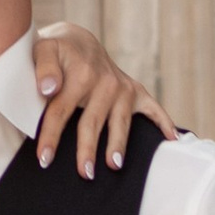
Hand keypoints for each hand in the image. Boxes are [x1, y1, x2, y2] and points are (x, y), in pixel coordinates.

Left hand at [33, 23, 179, 175]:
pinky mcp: (135, 91)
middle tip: (85, 173)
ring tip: (114, 165)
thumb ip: (43, 68)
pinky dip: (164, 124)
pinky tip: (172, 140)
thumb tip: (49, 89)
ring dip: (118, 144)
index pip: (61, 111)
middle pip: (93, 122)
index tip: (44, 159)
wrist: (75, 41)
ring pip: (120, 122)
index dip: (51, 136)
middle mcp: (105, 82)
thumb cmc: (55, 51)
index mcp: (80, 74)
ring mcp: (123, 88)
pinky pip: (153, 110)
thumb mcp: (42, 50)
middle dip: (88, 149)